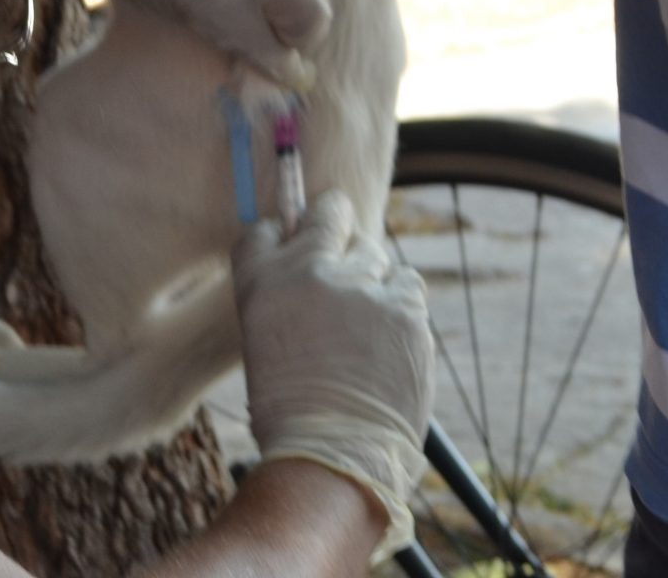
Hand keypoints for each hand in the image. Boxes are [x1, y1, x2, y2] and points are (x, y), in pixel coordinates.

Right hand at [233, 190, 432, 557]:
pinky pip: (407, 284)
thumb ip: (285, 297)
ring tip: (367, 325)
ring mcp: (359, 286)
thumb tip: (312, 269)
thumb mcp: (265, 343)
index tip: (294, 244)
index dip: (284, 235)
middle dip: (336, 221)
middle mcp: (307, 271)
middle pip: (329, 212)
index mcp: (260, 282)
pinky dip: (401, 305)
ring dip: (373, 278)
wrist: (335, 455)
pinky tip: (391, 340)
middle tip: (343, 243)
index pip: (266, 229)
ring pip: (375, 253)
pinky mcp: (403, 306)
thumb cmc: (293, 412)